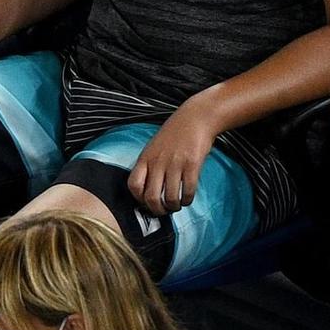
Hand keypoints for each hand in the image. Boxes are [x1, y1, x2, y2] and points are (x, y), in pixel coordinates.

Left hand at [128, 95, 221, 214]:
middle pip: (151, 197)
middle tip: (163, 211)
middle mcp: (158, 162)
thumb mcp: (153, 147)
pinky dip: (187, 200)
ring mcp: (175, 164)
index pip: (133, 185)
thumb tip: (147, 190)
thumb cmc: (174, 134)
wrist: (195, 118)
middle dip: (157, 210)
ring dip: (174, 207)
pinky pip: (188, 190)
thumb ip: (149, 166)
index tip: (146, 202)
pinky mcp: (192, 164)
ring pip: (170, 197)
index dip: (138, 199)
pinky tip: (188, 199)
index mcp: (145, 158)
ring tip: (176, 205)